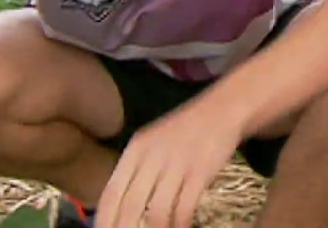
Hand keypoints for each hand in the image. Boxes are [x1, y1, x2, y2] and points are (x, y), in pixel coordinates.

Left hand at [97, 96, 246, 227]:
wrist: (223, 110)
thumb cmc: (186, 130)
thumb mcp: (154, 143)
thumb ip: (137, 169)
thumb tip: (120, 205)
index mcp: (136, 149)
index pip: (112, 191)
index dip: (105, 218)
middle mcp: (152, 156)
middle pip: (131, 204)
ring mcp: (177, 163)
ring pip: (157, 210)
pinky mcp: (201, 172)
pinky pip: (184, 208)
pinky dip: (180, 225)